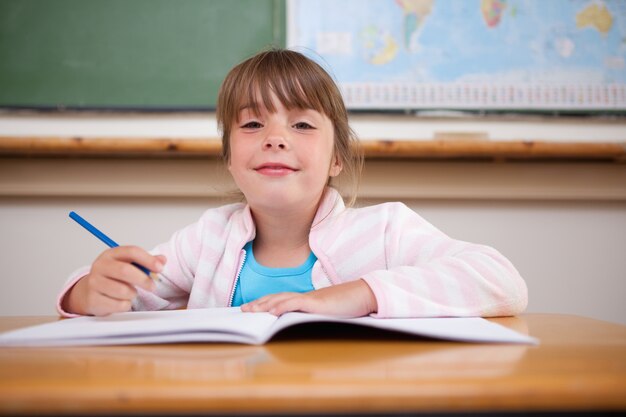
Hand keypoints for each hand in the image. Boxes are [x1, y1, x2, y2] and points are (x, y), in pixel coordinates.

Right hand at [61, 246, 165, 315]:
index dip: (148, 259)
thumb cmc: (113, 277)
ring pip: (123, 290)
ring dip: (133, 294)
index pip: (131, 251)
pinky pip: (118, 305)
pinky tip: (121, 301)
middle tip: (152, 286)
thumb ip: (146, 262)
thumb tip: (162, 260)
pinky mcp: (93, 299)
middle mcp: (100, 266)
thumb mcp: (128, 265)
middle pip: (125, 271)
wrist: (88, 292)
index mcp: (111, 254)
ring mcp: (94, 283)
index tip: (160, 268)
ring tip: (131, 293)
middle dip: (143, 279)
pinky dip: (126, 305)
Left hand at [240, 279, 377, 317]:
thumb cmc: (350, 306)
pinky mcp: (316, 303)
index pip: (282, 300)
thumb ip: (315, 318)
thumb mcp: (329, 314)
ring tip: (250, 310)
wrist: (365, 295)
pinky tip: (271, 310)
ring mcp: (310, 299)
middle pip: (277, 298)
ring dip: (264, 304)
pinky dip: (282, 305)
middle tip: (242, 310)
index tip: (252, 309)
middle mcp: (306, 297)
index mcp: (308, 300)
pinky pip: (295, 303)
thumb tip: (305, 328)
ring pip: (282, 299)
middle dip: (259, 304)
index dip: (266, 304)